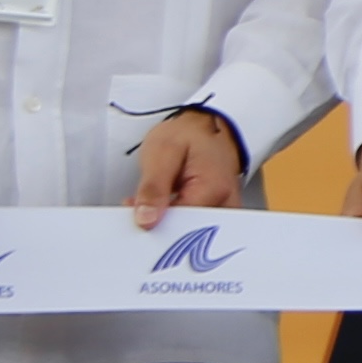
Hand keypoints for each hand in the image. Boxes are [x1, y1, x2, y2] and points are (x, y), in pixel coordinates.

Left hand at [127, 105, 246, 230]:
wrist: (209, 126)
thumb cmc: (190, 135)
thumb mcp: (163, 151)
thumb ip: (154, 187)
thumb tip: (146, 221)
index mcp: (212, 191)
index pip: (179, 228)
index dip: (153, 225)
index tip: (136, 214)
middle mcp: (225, 208)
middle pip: (187, 236)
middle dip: (159, 228)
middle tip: (142, 208)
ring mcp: (224, 214)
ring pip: (189, 235)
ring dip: (166, 225)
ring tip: (156, 202)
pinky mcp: (218, 216)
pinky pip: (194, 229)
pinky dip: (175, 223)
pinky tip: (164, 209)